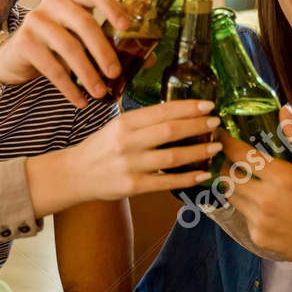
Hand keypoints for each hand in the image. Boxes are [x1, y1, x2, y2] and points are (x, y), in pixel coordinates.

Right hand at [0, 0, 130, 106]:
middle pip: (84, 22)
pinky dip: (68, 87)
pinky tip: (80, 101)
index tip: (127, 27)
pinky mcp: (25, 42)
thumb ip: (109, 47)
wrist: (15, 57)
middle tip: (116, 74)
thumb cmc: (56, 48)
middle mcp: (54, 3)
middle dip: (103, 50)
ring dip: (87, 73)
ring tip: (99, 93)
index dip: (112, 6)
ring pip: (68, 46)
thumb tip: (148, 61)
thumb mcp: (83, 43)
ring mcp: (36, 20)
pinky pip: (51, 67)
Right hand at [27, 100, 221, 216]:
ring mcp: (130, 165)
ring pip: (172, 156)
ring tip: (215, 146)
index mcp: (125, 123)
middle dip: (197, 126)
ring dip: (198, 151)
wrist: (74, 175)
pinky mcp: (133, 186)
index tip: (208, 105)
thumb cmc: (100, 149)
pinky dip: (188, 178)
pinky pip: (166, 182)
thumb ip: (142, 122)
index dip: (188, 108)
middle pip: (170, 131)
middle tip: (216, 123)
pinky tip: (203, 173)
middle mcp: (127, 142)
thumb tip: (178, 114)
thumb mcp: (116, 127)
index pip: (162, 111)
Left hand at [223, 107, 291, 261]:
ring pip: (232, 197)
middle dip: (225, 164)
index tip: (221, 134)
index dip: (225, 142)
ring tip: (245, 176)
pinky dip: (248, 206)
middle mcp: (264, 201)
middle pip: (227, 177)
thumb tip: (284, 110)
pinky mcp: (259, 238)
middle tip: (230, 156)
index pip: (238, 155)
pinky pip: (244, 216)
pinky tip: (265, 203)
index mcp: (281, 178)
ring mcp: (259, 222)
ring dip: (234, 184)